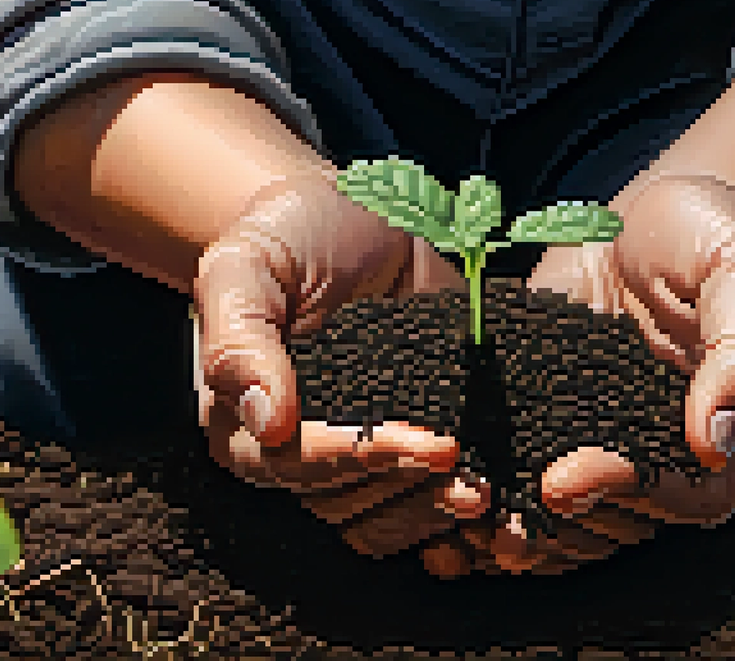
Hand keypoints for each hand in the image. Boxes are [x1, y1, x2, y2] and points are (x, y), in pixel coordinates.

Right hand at [193, 173, 491, 565]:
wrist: (348, 215)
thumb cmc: (287, 235)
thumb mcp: (245, 264)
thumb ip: (238, 338)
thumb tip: (267, 421)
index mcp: (241, 423)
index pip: (297, 465)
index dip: (365, 458)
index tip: (435, 446)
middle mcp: (291, 455)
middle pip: (344, 505)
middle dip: (411, 492)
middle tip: (477, 482)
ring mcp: (350, 457)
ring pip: (382, 520)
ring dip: (435, 511)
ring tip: (489, 491)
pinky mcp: (399, 451)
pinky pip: (416, 507)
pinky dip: (451, 511)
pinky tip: (496, 498)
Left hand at [433, 172, 734, 574]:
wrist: (656, 207)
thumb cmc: (712, 232)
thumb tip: (713, 442)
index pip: (688, 494)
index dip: (624, 495)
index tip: (560, 485)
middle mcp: (673, 450)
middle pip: (626, 520)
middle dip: (559, 525)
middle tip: (493, 520)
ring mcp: (612, 438)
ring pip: (579, 513)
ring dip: (523, 525)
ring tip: (466, 518)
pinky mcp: (558, 419)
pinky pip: (533, 470)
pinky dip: (497, 491)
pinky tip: (450, 495)